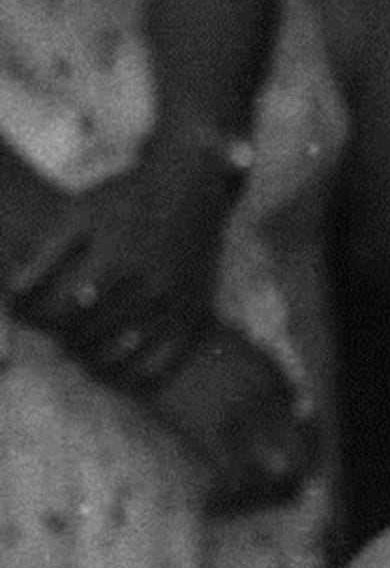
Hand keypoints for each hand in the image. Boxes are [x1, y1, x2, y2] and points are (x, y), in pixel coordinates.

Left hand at [5, 146, 227, 378]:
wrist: (188, 191)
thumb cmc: (124, 198)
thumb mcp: (77, 214)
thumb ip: (44, 254)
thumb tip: (14, 293)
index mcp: (114, 262)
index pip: (62, 313)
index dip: (37, 320)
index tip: (30, 315)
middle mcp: (148, 289)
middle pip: (90, 336)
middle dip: (62, 338)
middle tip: (57, 331)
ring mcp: (174, 306)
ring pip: (123, 356)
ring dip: (93, 359)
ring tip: (81, 349)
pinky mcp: (194, 316)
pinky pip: (163, 364)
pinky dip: (135, 375)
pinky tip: (117, 369)